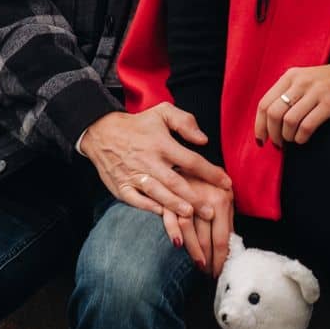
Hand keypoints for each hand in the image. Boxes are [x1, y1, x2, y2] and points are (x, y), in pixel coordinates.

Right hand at [82, 104, 232, 218]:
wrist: (102, 132)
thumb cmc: (138, 124)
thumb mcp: (162, 112)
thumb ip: (185, 122)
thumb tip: (203, 140)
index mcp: (161, 143)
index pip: (191, 160)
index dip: (210, 173)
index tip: (227, 183)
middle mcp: (149, 160)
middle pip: (176, 182)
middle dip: (195, 198)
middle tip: (212, 211)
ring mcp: (134, 175)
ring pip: (158, 193)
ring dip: (174, 206)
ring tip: (190, 216)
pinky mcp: (121, 186)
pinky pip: (136, 200)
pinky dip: (149, 208)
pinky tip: (162, 216)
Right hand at [163, 179, 234, 276]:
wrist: (180, 159)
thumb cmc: (210, 182)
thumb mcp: (224, 196)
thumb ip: (227, 220)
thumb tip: (230, 248)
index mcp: (221, 198)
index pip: (222, 238)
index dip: (221, 258)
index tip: (220, 271)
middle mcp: (204, 196)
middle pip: (205, 237)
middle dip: (207, 260)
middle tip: (208, 274)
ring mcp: (184, 195)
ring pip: (188, 230)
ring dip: (192, 251)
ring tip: (197, 266)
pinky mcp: (166, 195)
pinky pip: (169, 218)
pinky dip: (173, 232)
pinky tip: (177, 246)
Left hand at [255, 61, 329, 147]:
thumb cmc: (325, 82)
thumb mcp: (302, 79)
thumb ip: (285, 94)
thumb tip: (267, 123)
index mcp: (289, 76)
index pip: (264, 104)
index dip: (259, 125)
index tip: (261, 140)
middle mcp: (300, 82)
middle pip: (274, 114)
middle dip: (273, 134)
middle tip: (278, 144)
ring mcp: (316, 92)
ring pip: (289, 121)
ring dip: (288, 137)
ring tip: (292, 140)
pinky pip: (307, 125)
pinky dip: (301, 138)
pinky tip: (303, 139)